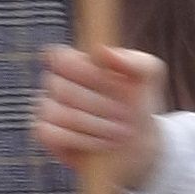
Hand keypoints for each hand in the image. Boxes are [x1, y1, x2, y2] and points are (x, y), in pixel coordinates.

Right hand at [30, 41, 166, 183]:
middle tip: (125, 115)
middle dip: (99, 104)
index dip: (85, 71)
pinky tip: (100, 142)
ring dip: (94, 125)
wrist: (138, 143)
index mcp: (75, 62)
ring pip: (58, 113)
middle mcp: (57, 82)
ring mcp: (48, 108)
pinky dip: (78, 139)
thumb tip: (102, 51)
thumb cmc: (138, 102)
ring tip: (118, 132)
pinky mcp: (46, 133)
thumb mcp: (148, 76)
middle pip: (62, 88)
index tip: (113, 83)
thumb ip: (132, 60)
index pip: (60, 57)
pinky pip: (49, 133)